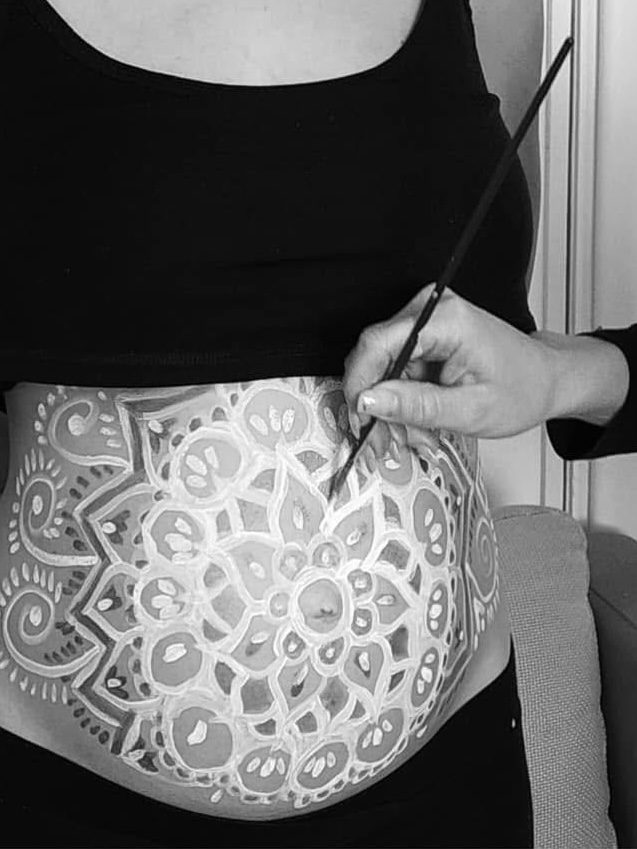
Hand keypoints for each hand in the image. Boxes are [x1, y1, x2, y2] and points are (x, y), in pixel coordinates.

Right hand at [342, 284, 556, 459]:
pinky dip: (401, 402)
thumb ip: (415, 405)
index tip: (359, 421)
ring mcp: (426, 320)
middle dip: (376, 407)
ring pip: (381, 370)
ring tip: (414, 437)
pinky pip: (394, 371)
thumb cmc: (522, 389)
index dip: (359, 386)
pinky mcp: (424, 335)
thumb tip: (368, 401)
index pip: (377, 344)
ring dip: (390, 411)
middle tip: (384, 444)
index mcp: (446, 320)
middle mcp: (431, 310)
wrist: (545, 380)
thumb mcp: (469, 410)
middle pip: (374, 358)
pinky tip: (417, 422)